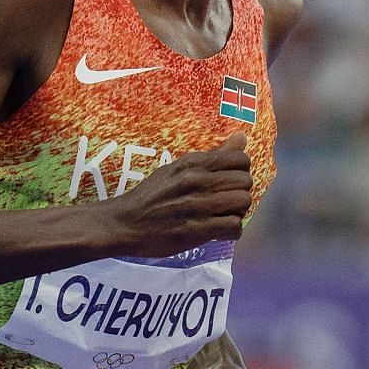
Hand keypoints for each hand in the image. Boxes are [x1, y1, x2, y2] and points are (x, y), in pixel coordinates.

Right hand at [105, 131, 252, 256]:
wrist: (123, 224)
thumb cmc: (150, 196)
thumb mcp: (176, 169)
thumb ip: (212, 156)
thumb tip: (242, 137)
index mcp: (192, 164)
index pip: (240, 159)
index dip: (242, 171)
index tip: (231, 180)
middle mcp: (197, 181)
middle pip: (245, 181)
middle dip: (242, 191)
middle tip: (228, 201)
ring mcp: (198, 206)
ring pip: (243, 202)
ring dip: (239, 211)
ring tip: (226, 215)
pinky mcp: (198, 230)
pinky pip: (234, 226)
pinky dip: (232, 231)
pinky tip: (221, 230)